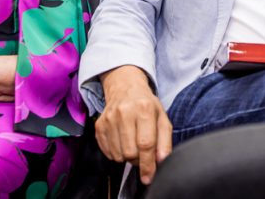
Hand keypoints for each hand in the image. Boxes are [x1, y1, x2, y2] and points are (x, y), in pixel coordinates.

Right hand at [96, 65, 171, 184]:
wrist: (125, 88)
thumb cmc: (146, 105)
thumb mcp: (162, 118)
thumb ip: (165, 140)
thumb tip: (161, 161)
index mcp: (144, 108)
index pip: (146, 143)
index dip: (148, 164)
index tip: (149, 176)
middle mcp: (125, 112)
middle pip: (130, 152)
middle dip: (138, 159)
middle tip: (142, 151)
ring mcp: (109, 119)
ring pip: (118, 155)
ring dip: (127, 156)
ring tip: (132, 143)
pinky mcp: (99, 125)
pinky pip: (107, 152)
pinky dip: (117, 153)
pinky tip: (122, 141)